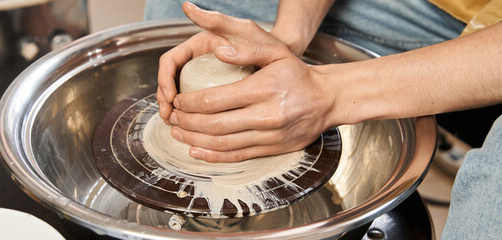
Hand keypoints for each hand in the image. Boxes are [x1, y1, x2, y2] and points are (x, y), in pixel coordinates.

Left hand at [158, 2, 337, 162]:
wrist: (327, 100)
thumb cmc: (298, 74)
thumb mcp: (276, 51)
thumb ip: (246, 48)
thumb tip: (217, 51)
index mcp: (263, 89)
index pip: (215, 99)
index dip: (191, 102)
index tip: (180, 99)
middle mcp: (267, 115)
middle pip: (215, 125)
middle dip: (188, 123)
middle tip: (174, 117)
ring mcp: (270, 136)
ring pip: (223, 144)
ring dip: (195, 141)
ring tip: (178, 133)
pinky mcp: (272, 149)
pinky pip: (237, 156)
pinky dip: (213, 156)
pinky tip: (196, 151)